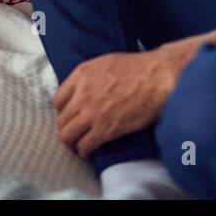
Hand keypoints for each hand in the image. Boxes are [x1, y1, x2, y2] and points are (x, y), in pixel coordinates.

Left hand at [53, 41, 197, 158]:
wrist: (157, 77)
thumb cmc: (140, 68)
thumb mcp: (107, 63)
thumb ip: (91, 76)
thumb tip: (88, 88)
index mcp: (82, 74)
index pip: (58, 99)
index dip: (63, 112)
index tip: (68, 117)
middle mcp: (82, 94)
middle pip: (62, 120)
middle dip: (66, 129)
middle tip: (73, 134)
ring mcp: (91, 112)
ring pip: (67, 135)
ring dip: (72, 143)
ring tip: (78, 146)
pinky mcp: (104, 128)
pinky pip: (85, 145)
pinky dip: (84, 151)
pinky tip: (89, 152)